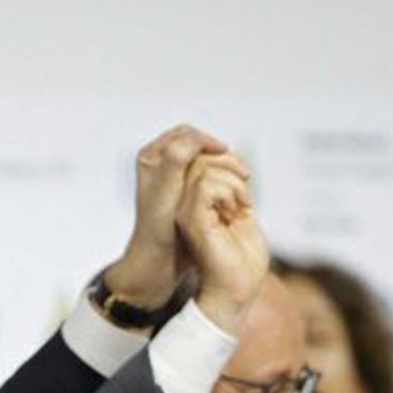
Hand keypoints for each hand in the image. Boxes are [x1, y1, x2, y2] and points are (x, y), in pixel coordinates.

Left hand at [102, 125, 227, 309]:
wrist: (157, 257)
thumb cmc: (159, 227)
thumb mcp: (168, 190)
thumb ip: (177, 159)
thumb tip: (193, 137)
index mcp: (150, 156)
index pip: (186, 134)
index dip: (207, 141)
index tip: (225, 152)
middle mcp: (160, 163)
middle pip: (199, 145)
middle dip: (220, 154)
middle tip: (239, 168)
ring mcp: (172, 176)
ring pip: (206, 160)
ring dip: (225, 167)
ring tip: (242, 180)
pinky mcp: (185, 190)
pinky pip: (209, 175)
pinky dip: (224, 179)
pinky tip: (235, 191)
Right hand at [178, 154, 267, 333]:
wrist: (237, 289)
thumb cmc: (243, 260)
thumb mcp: (239, 214)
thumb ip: (231, 189)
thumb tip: (232, 161)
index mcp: (193, 205)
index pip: (202, 161)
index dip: (227, 162)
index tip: (245, 185)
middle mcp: (184, 207)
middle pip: (200, 159)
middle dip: (232, 167)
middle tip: (245, 197)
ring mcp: (185, 212)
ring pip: (204, 169)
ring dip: (234, 182)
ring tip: (241, 206)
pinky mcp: (191, 219)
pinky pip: (207, 185)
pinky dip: (229, 191)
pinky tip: (235, 211)